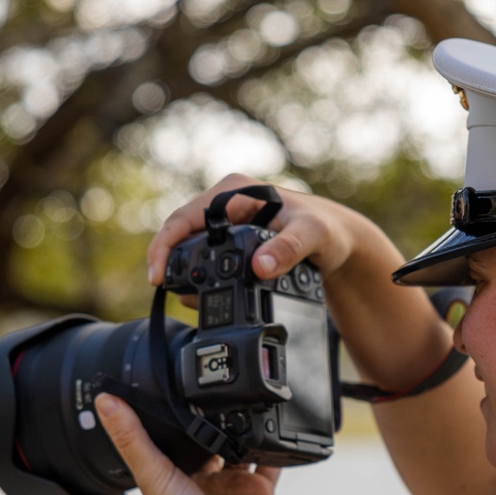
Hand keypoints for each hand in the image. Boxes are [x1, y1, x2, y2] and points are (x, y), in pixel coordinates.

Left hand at [93, 393, 277, 494]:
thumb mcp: (151, 475)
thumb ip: (131, 438)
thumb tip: (105, 402)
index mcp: (173, 479)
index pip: (173, 440)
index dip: (174, 418)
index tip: (173, 389)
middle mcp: (204, 482)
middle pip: (209, 442)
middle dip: (212, 421)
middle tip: (214, 391)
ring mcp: (233, 486)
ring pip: (240, 448)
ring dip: (243, 428)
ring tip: (244, 401)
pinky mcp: (259, 491)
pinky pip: (270, 463)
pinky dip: (275, 447)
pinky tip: (275, 425)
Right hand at [146, 172, 360, 292]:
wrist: (337, 238)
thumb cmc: (325, 228)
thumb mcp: (312, 236)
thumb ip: (288, 249)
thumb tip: (260, 266)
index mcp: (235, 191)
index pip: (185, 217)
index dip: (165, 246)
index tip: (158, 276)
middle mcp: (226, 204)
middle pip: (182, 234)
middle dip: (171, 265)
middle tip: (171, 294)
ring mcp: (226, 224)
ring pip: (191, 250)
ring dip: (187, 276)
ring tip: (195, 302)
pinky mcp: (231, 242)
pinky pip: (206, 259)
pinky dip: (202, 280)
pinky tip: (205, 298)